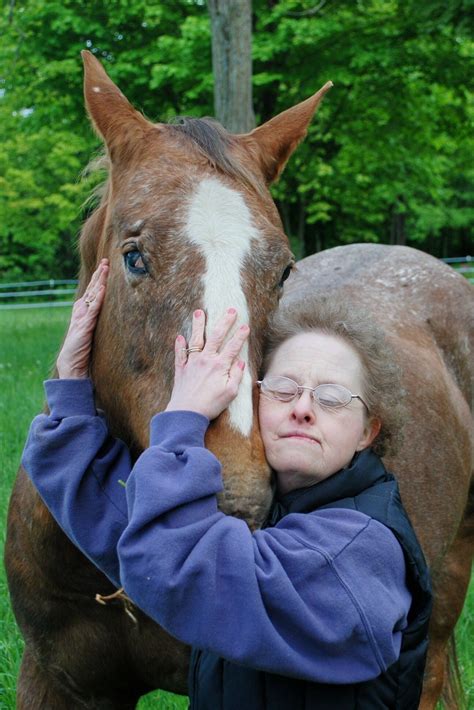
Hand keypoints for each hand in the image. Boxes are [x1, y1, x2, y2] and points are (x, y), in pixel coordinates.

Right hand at [56, 259, 108, 378]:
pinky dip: (97, 298)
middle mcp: (81, 312)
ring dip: (99, 281)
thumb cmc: (82, 350)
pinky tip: (102, 289)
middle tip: (106, 261)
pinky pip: (92, 309)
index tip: (105, 266)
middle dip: (99, 275)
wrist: (71, 364)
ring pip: (91, 295)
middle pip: (91, 289)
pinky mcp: (84, 326)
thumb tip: (112, 315)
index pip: (91, 292)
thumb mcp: (91, 332)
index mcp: (82, 312)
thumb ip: (97, 322)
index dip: (98, 279)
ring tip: (105, 268)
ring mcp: (82, 318)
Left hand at [165, 308, 249, 419]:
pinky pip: (180, 353)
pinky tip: (180, 337)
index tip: (246, 326)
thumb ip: (236, 375)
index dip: (240, 336)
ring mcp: (192, 362)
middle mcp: (206, 359)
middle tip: (230, 311)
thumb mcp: (230, 393)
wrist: (186, 413)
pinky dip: (179, 345)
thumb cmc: (210, 405)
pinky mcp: (181, 369)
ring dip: (198, 325)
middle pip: (216, 336)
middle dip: (225, 322)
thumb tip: (240, 363)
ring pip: (196, 339)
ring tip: (199, 312)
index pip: (233, 346)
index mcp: (220, 365)